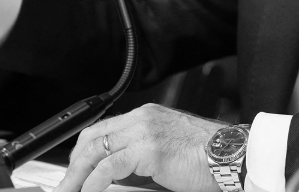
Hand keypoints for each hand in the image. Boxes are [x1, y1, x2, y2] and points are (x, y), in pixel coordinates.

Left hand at [55, 104, 224, 191]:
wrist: (233, 155)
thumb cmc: (210, 156)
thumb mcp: (169, 149)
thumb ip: (144, 154)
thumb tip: (120, 174)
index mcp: (148, 115)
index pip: (104, 128)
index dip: (84, 150)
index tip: (75, 170)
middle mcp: (143, 118)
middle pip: (93, 137)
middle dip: (74, 163)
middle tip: (66, 185)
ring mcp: (145, 131)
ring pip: (96, 150)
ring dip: (77, 175)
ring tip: (69, 191)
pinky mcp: (149, 149)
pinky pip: (110, 167)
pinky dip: (93, 182)